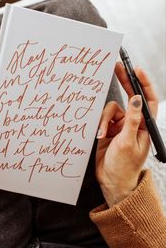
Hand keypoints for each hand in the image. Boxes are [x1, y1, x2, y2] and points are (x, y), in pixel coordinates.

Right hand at [96, 63, 157, 206]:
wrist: (111, 181)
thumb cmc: (124, 166)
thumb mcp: (128, 142)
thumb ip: (131, 119)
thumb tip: (136, 98)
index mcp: (144, 126)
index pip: (147, 100)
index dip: (144, 84)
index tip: (137, 70)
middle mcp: (133, 123)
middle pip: (130, 97)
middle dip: (124, 82)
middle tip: (116, 66)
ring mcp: (120, 125)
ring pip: (110, 109)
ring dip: (105, 120)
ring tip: (102, 134)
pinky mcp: (108, 129)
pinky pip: (102, 118)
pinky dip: (99, 125)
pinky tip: (99, 136)